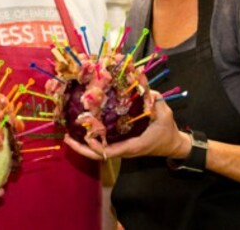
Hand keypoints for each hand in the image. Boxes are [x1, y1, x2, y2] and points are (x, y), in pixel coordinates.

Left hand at [64, 93, 190, 160]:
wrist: (172, 144)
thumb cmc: (168, 131)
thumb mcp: (165, 114)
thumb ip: (155, 100)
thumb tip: (144, 85)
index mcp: (134, 146)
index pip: (112, 151)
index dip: (98, 147)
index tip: (87, 139)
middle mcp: (125, 150)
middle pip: (99, 154)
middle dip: (82, 149)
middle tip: (67, 139)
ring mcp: (122, 149)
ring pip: (99, 152)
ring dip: (83, 146)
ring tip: (68, 136)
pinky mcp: (121, 145)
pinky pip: (103, 146)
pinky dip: (92, 141)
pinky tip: (83, 131)